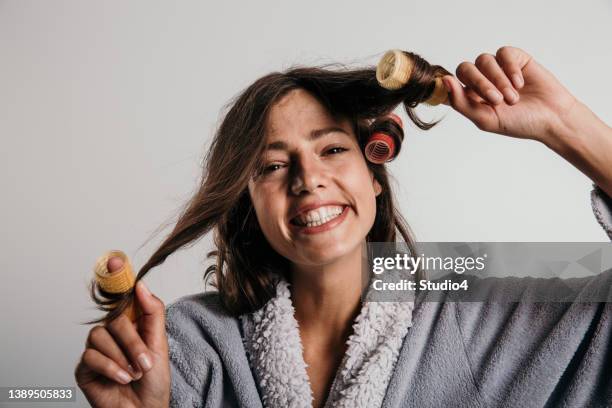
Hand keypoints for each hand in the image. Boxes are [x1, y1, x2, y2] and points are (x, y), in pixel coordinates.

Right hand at [75, 258, 169, 407]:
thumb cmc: (154, 381)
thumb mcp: (160, 344)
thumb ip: (151, 313)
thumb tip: (140, 285)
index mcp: (131, 323)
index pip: (121, 296)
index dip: (117, 277)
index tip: (116, 260)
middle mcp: (111, 332)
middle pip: (114, 319)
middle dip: (132, 342)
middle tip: (145, 361)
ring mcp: (96, 349)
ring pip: (100, 336)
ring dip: (122, 357)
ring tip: (133, 373)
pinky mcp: (84, 367)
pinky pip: (91, 356)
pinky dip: (110, 368)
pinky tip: (120, 379)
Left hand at [443, 46, 577, 142]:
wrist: (551, 118)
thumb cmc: (518, 122)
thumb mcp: (485, 119)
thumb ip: (461, 102)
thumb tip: (444, 81)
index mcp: (469, 96)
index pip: (450, 84)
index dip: (452, 86)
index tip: (461, 94)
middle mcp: (480, 80)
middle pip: (465, 69)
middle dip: (480, 84)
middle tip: (497, 100)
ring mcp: (497, 68)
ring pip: (484, 60)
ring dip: (498, 80)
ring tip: (513, 98)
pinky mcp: (514, 58)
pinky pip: (503, 53)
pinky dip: (510, 69)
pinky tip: (520, 83)